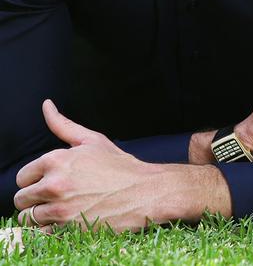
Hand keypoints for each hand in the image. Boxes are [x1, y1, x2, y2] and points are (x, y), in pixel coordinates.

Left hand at [14, 100, 230, 229]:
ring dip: (41, 215)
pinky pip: (42, 234)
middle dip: (35, 198)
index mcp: (56, 160)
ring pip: (29, 219)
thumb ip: (63, 125)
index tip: (50, 180)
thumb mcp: (92, 140)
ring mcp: (61, 210)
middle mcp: (55, 185)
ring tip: (62, 207)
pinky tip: (67, 220)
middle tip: (56, 195)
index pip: (22, 177)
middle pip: (21, 199)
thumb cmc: (118, 165)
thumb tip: (46, 105)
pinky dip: (51, 230)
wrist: (144, 192)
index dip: (35, 179)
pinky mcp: (68, 231)